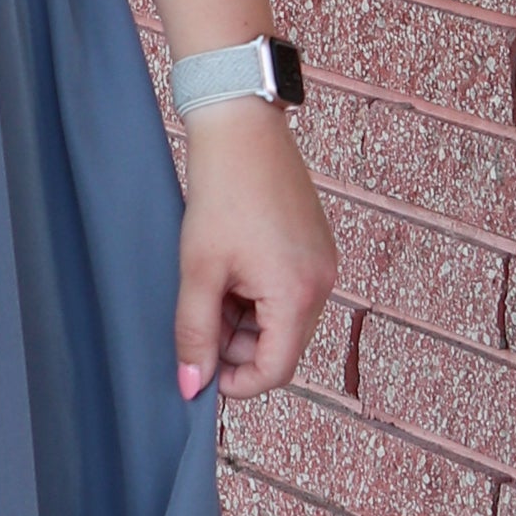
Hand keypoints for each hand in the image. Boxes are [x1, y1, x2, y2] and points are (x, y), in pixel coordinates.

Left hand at [174, 103, 337, 404]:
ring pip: (282, 321)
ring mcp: (323, 265)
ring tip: (210, 287)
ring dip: (245, 321)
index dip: (238, 384)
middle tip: (198, 319)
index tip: (203, 374)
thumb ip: (194, 334)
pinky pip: (289, 293)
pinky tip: (229, 270)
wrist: (242, 129)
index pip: (277, 370)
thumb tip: (192, 386)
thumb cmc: (221, 192)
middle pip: (281, 347)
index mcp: (298, 294)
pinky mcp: (315, 248)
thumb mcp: (198, 270)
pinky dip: (257, 296)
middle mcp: (322, 284)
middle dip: (237, 347)